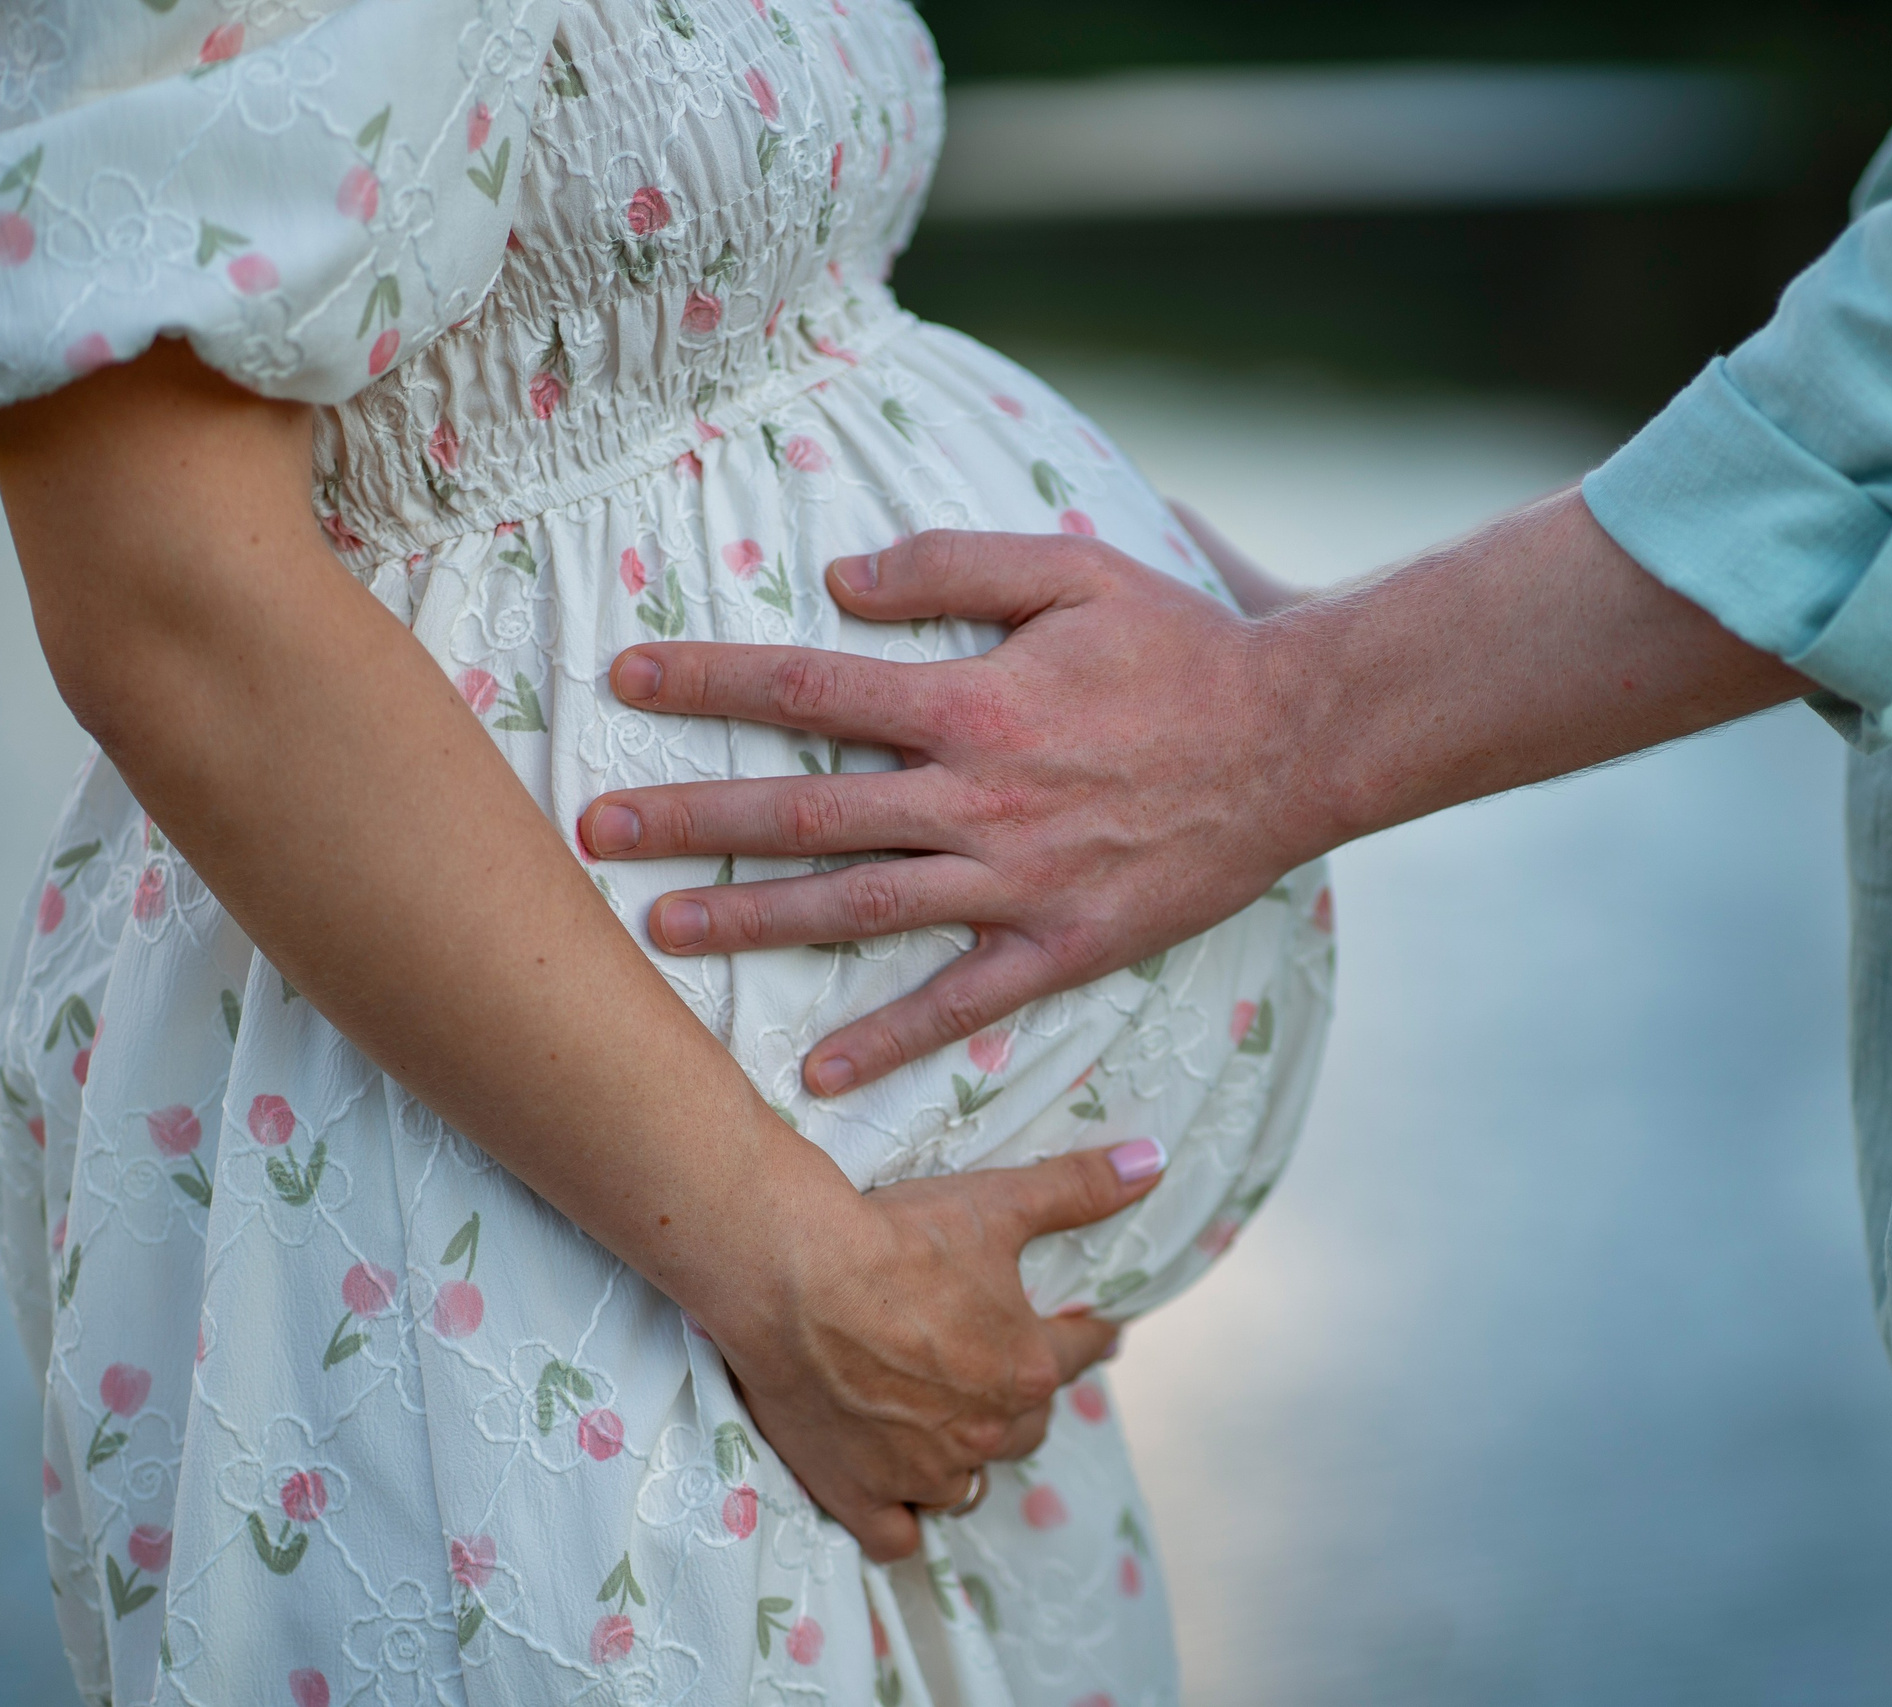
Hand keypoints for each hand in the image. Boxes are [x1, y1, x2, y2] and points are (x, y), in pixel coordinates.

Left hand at [580, 530, 1325, 1093]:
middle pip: (807, 810)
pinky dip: (888, 1036)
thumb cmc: (1182, 647)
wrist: (1297, 743)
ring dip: (753, 921)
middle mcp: (980, 798)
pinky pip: (960, 1001)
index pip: (811, 687)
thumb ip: (951, 564)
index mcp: (974, 700)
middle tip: (594, 833)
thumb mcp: (1074, 568)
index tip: (625, 677)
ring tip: (658, 933)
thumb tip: (836, 578)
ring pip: (859, 907)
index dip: (711, 680)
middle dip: (692, 818)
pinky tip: (817, 1067)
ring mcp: (1018, 881)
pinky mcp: (1063, 945)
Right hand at [704, 1135, 1167, 1561]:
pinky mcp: (857, 1492)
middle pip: (1030, 1426)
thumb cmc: (896, 1237)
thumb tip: (1150, 1162)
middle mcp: (984, 1431)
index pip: (1083, 1351)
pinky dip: (905, 1520)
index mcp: (1028, 1367)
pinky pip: (898, 1535)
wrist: (790, 1274)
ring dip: (970, 1459)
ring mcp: (922, 1471)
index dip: (1090, 1333)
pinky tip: (903, 1499)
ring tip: (958, 1432)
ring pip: (969, 1483)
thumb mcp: (998, 1202)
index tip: (1092, 1327)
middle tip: (1013, 1375)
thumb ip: (1079, 1188)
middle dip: (1028, 1400)